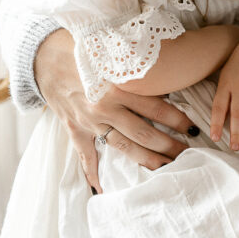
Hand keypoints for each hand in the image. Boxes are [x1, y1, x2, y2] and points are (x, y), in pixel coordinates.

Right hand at [34, 29, 192, 190]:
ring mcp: (89, 122)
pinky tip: (104, 189)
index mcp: (117, 86)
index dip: (178, 120)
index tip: (193, 128)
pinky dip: (94, 174)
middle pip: (144, 134)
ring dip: (147, 160)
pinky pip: (85, 156)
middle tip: (188, 153)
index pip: (156, 108)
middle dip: (169, 145)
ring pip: (124, 148)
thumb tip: (167, 81)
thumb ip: (138, 67)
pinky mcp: (75, 129)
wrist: (45, 56)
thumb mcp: (113, 51)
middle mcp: (105, 107)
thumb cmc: (84, 48)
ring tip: (167, 167)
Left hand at [209, 36, 238, 150]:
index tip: (215, 138)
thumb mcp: (225, 79)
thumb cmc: (236, 68)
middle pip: (238, 112)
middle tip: (235, 147)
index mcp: (226, 85)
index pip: (219, 106)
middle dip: (236, 131)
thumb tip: (221, 123)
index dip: (216, 122)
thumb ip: (223, 98)